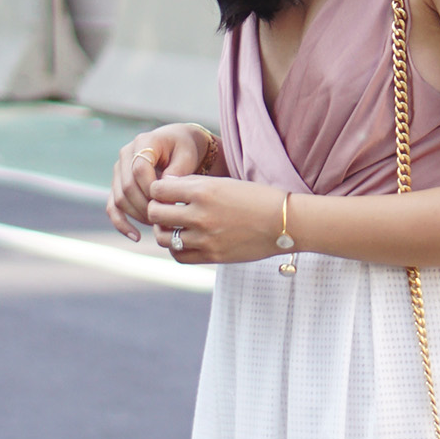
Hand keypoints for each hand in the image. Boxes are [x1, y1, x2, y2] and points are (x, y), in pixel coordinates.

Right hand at [106, 123, 216, 241]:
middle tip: (166, 220)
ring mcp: (119, 170)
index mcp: (143, 142)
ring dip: (137, 216)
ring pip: (120, 199)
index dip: (152, 189)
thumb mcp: (187, 155)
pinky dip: (121, 223)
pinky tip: (136, 237)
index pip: (139, 168)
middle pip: (127, 187)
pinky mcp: (117, 185)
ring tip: (158, 226)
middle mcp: (126, 154)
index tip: (169, 203)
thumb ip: (177, 170)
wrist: (177, 145)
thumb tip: (165, 190)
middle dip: (146, 207)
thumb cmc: (185, 149)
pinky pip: (112, 207)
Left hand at [144, 171, 288, 266]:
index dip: (157, 190)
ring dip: (163, 230)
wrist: (284, 222)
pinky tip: (184, 240)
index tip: (163, 192)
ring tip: (173, 225)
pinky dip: (176, 248)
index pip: (158, 189)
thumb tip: (164, 188)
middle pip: (155, 213)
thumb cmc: (256, 197)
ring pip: (163, 237)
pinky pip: (179, 255)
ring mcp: (205, 238)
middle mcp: (200, 214)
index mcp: (203, 190)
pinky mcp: (212, 256)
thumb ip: (193, 185)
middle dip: (155, 210)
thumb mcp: (224, 182)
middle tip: (163, 209)